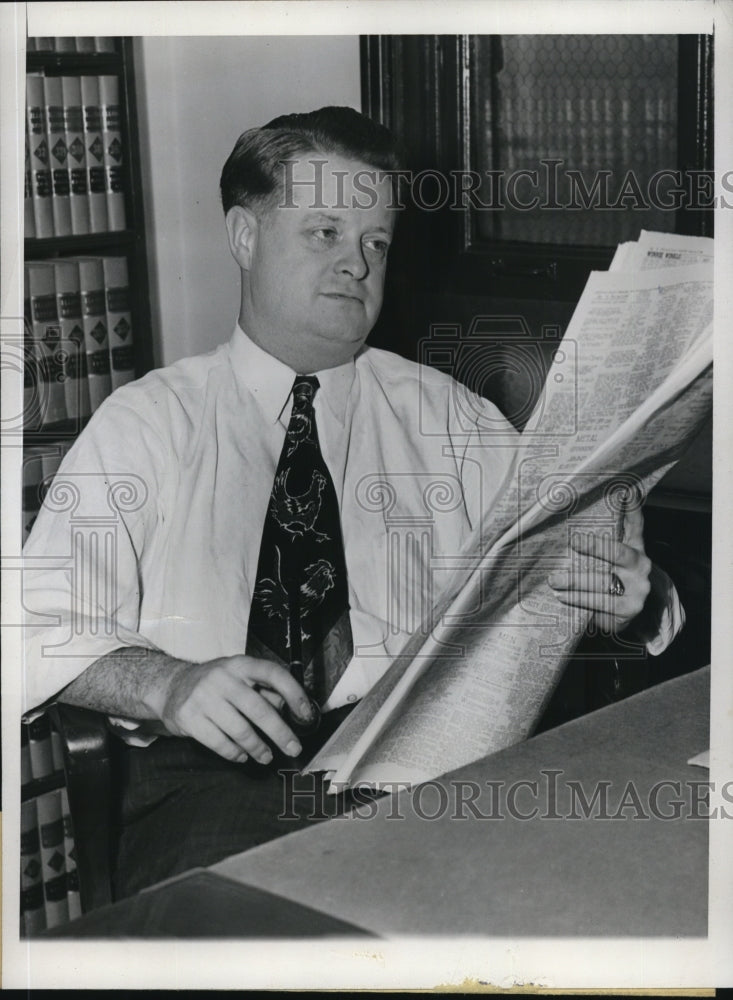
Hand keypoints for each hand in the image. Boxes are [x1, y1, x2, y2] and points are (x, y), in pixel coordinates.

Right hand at [156, 654, 314, 763]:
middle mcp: (222, 678)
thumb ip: (264, 690)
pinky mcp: (189, 718)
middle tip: (294, 749)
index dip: (293, 693)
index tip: (306, 714)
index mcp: (240, 664)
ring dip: (258, 748)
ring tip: (266, 757)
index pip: (273, 674)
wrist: (170, 686)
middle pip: (258, 709)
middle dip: (280, 733)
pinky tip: (242, 756)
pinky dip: (234, 753)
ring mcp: (203, 697)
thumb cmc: (215, 684)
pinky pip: (219, 742)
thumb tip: (293, 710)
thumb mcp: (239, 677)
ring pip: (240, 730)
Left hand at [547, 505, 651, 634]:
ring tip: (553, 579)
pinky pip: (600, 602)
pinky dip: (578, 599)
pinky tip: (562, 596)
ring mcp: (637, 588)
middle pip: (617, 552)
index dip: (633, 508)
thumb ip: (606, 536)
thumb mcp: (614, 557)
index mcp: (636, 548)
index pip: (636, 525)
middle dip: (594, 546)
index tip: (625, 491)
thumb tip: (583, 511)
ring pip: (603, 581)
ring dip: (575, 580)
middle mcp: (640, 566)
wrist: (631, 611)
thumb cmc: (614, 576)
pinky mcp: (628, 608)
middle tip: (573, 541)